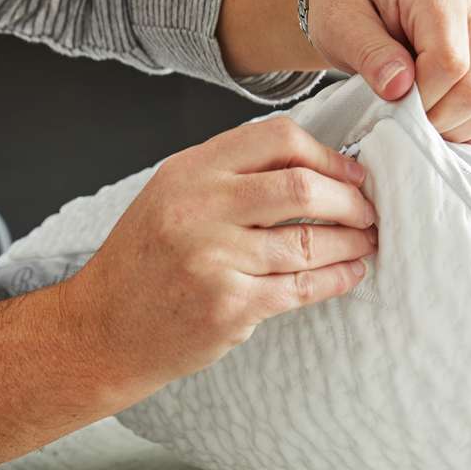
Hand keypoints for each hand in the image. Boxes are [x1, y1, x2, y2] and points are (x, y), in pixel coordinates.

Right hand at [63, 117, 376, 386]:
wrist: (101, 330)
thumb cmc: (142, 264)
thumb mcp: (171, 197)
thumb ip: (229, 176)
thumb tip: (311, 167)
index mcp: (189, 171)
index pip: (277, 139)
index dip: (327, 156)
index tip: (351, 173)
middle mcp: (199, 208)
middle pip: (302, 187)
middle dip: (351, 199)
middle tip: (369, 211)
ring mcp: (214, 259)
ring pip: (309, 242)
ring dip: (352, 242)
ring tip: (366, 242)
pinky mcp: (229, 306)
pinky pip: (301, 287)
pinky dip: (337, 278)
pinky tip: (350, 273)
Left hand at [305, 0, 470, 149]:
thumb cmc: (348, 2)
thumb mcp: (342, 22)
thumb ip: (370, 53)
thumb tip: (400, 88)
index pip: (450, 63)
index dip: (422, 99)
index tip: (393, 104)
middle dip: (437, 120)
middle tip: (404, 119)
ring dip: (458, 131)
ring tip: (422, 122)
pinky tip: (445, 127)